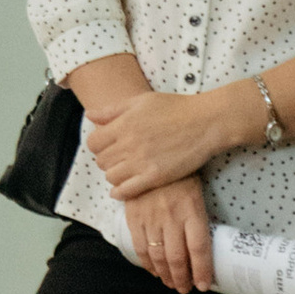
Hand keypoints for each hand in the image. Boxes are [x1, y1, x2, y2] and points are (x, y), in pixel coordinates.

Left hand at [89, 86, 225, 197]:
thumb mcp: (140, 101)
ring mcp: (141, 162)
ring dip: (113, 175)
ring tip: (123, 171)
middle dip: (106, 160)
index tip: (106, 145)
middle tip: (117, 159)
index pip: (93, 142)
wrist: (205, 123)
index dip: (97, 145)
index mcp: (123, 124)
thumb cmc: (175, 108)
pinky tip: (121, 190)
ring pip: (111, 176)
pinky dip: (120, 192)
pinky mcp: (155, 177)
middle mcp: (129, 144)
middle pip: (101, 161)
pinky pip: (126, 190)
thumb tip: (89, 115)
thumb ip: (112, 110)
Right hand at [124, 176, 214, 293]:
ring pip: (158, 256)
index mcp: (192, 210)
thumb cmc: (181, 175)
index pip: (199, 248)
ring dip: (165, 275)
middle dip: (182, 278)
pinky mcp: (134, 216)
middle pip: (178, 257)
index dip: (202, 271)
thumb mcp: (196, 193)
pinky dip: (147, 263)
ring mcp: (151, 217)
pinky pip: (140, 246)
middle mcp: (172, 216)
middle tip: (185, 289)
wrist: (151, 153)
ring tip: (171, 283)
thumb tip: (202, 249)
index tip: (204, 286)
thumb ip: (198, 219)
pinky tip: (153, 270)